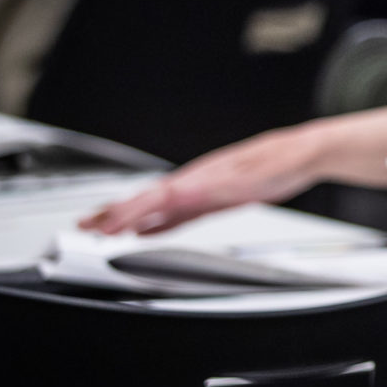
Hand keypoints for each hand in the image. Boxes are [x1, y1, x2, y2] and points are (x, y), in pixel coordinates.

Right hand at [81, 126, 324, 235]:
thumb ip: (216, 184)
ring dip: (129, 220)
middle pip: (147, 202)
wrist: (304, 153)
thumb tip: (184, 190)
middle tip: (82, 228)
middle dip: (113, 214)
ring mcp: (203, 191)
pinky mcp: (216, 200)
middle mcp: (196, 183)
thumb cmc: (280, 160)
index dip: (125, 212)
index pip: (153, 198)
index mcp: (200, 177)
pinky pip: (179, 216)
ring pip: (158, 209)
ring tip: (102, 230)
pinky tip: (146, 233)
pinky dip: (158, 226)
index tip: (101, 226)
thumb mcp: (249, 175)